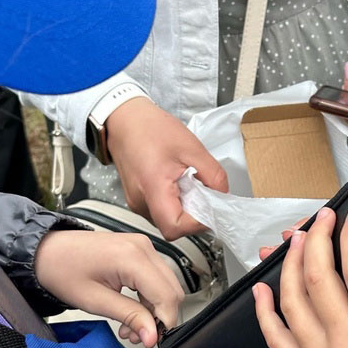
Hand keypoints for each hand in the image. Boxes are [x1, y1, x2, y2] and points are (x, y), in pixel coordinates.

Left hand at [34, 229, 183, 347]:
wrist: (47, 252)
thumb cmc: (62, 270)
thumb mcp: (95, 301)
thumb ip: (129, 317)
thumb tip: (152, 335)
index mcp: (132, 257)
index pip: (166, 296)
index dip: (164, 323)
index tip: (151, 341)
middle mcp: (142, 247)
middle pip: (172, 291)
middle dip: (160, 318)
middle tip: (138, 335)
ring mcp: (142, 246)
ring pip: (167, 286)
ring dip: (154, 309)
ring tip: (130, 325)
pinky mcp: (139, 250)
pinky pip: (156, 278)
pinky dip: (149, 298)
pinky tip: (132, 310)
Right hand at [104, 98, 229, 239]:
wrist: (125, 119)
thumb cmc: (150, 129)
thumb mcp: (192, 147)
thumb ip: (213, 175)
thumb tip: (222, 195)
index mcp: (152, 188)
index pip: (175, 227)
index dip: (196, 223)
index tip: (209, 208)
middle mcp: (140, 202)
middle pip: (173, 227)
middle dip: (193, 215)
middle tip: (202, 192)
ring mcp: (137, 203)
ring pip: (167, 220)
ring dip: (184, 208)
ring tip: (188, 183)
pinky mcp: (138, 200)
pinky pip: (160, 211)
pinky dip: (174, 203)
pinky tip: (177, 183)